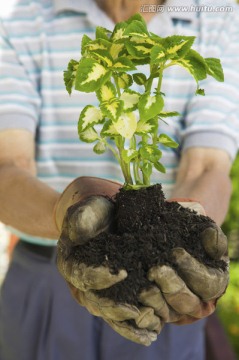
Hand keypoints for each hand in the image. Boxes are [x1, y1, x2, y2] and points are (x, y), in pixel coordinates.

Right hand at [55, 177, 161, 344]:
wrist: (102, 215)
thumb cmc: (93, 211)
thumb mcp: (85, 210)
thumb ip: (81, 219)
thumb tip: (80, 232)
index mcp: (71, 264)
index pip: (83, 276)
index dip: (101, 277)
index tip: (123, 273)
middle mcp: (83, 283)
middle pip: (97, 302)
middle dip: (117, 308)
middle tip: (140, 311)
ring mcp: (99, 290)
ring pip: (110, 312)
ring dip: (129, 322)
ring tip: (152, 327)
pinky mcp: (115, 292)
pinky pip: (122, 311)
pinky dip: (135, 323)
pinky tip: (153, 330)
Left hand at [140, 200, 228, 324]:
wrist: (163, 237)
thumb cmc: (186, 233)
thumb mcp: (200, 229)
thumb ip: (209, 234)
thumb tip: (210, 234)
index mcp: (214, 283)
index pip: (208, 283)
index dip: (193, 269)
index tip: (176, 252)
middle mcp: (198, 302)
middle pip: (187, 302)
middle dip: (172, 286)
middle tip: (155, 270)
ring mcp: (176, 311)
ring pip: (168, 313)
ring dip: (155, 300)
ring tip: (143, 287)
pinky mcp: (157, 315)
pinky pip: (150, 318)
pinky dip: (143, 311)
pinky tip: (133, 299)